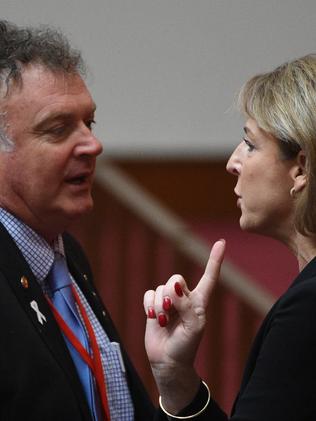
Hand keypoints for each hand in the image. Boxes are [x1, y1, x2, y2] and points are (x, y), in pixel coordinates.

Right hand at [143, 239, 225, 412]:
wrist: (168, 361)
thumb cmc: (186, 346)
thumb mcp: (194, 327)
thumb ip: (186, 305)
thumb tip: (174, 287)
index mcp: (200, 301)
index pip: (209, 277)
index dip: (215, 260)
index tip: (221, 242)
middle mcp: (185, 297)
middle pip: (176, 278)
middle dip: (171, 294)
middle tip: (171, 311)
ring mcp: (168, 300)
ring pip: (160, 287)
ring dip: (160, 305)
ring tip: (163, 321)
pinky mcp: (154, 305)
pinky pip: (149, 293)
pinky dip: (149, 305)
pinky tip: (153, 317)